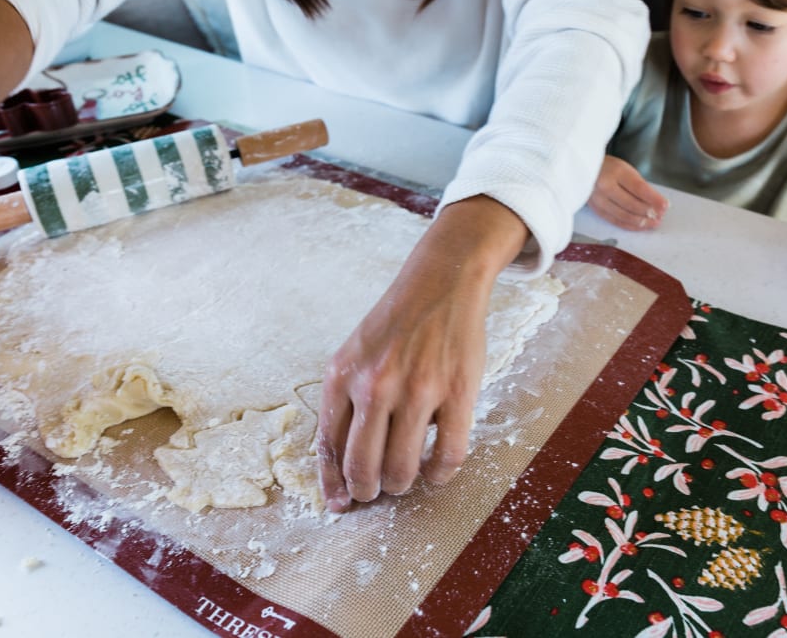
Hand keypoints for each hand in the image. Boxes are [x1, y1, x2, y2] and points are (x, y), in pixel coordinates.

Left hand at [316, 196, 528, 511]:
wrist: (440, 282)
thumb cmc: (395, 325)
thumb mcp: (354, 355)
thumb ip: (344, 405)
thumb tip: (340, 471)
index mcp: (342, 375)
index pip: (328, 447)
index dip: (334, 484)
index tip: (341, 504)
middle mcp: (376, 384)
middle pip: (363, 467)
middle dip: (367, 492)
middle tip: (376, 492)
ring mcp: (418, 388)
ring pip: (403, 468)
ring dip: (402, 486)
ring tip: (405, 479)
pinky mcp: (457, 391)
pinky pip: (448, 455)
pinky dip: (439, 476)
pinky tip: (436, 471)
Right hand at [588, 155, 668, 229]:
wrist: (583, 169)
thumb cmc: (609, 169)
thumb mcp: (626, 170)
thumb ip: (639, 186)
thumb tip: (655, 203)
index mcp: (616, 172)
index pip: (639, 188)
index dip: (653, 199)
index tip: (665, 205)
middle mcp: (605, 186)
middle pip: (631, 203)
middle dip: (648, 212)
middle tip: (660, 216)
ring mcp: (599, 199)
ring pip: (623, 215)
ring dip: (640, 222)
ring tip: (653, 223)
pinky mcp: (596, 209)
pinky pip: (614, 220)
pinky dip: (629, 225)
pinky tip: (639, 226)